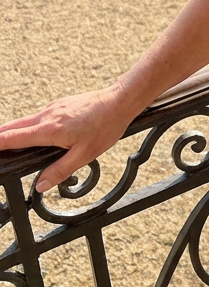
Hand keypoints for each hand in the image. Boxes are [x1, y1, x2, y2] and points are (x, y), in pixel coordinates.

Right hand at [0, 85, 136, 193]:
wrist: (120, 101)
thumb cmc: (105, 127)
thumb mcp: (84, 155)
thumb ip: (60, 170)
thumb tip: (40, 185)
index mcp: (49, 130)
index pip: (13, 137)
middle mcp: (47, 115)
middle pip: (12, 127)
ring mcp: (53, 108)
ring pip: (25, 120)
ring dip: (13, 131)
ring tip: (5, 144)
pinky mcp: (60, 105)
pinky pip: (37, 116)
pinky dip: (28, 126)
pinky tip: (32, 134)